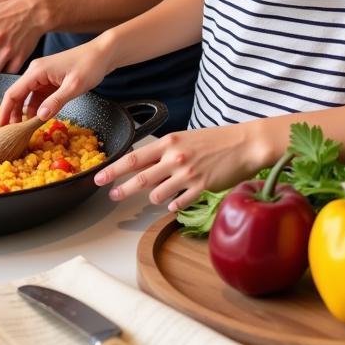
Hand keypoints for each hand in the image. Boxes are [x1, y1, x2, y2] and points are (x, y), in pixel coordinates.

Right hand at [0, 41, 110, 125]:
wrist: (103, 53)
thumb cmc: (90, 65)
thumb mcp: (74, 86)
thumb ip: (56, 101)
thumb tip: (39, 117)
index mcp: (36, 71)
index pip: (13, 94)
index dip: (4, 112)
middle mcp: (35, 72)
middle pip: (17, 96)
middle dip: (12, 115)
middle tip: (10, 136)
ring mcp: (43, 76)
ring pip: (27, 98)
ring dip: (24, 114)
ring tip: (22, 132)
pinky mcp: (50, 80)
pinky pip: (38, 97)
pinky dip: (36, 109)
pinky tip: (37, 121)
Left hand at [94, 122, 271, 211]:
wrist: (244, 144)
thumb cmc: (215, 140)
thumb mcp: (184, 139)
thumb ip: (164, 152)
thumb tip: (144, 165)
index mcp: (168, 142)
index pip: (133, 157)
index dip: (114, 169)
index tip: (99, 177)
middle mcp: (175, 158)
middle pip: (139, 178)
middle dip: (121, 189)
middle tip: (111, 196)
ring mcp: (187, 174)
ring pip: (157, 194)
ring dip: (153, 197)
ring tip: (157, 195)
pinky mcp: (201, 187)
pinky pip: (178, 203)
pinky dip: (172, 205)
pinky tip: (173, 204)